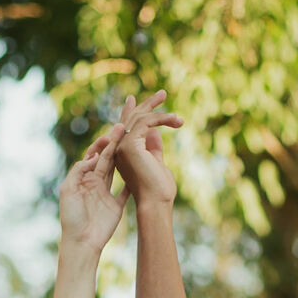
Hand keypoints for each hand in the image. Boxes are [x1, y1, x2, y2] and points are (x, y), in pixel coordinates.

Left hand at [58, 122, 128, 253]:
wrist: (82, 242)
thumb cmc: (71, 218)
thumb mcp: (68, 190)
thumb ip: (79, 171)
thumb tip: (93, 156)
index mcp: (82, 179)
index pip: (92, 156)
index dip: (101, 144)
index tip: (110, 134)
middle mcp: (94, 184)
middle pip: (106, 159)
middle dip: (114, 144)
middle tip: (123, 129)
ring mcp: (106, 194)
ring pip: (115, 171)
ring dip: (123, 156)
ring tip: (132, 142)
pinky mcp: (116, 206)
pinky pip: (126, 192)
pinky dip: (132, 182)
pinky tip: (140, 169)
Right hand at [113, 89, 181, 206]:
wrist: (155, 203)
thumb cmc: (158, 190)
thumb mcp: (157, 163)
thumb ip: (153, 147)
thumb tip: (155, 132)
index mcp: (122, 152)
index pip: (125, 127)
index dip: (131, 111)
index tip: (136, 99)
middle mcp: (118, 148)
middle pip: (131, 118)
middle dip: (147, 105)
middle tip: (163, 93)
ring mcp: (121, 146)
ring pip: (139, 118)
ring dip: (160, 111)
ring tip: (178, 115)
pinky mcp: (130, 145)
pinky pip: (146, 122)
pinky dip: (162, 119)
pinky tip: (176, 121)